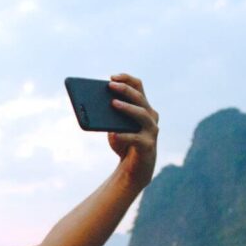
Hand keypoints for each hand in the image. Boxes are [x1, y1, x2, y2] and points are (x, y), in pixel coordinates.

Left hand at [107, 73, 158, 187]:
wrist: (134, 168)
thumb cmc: (123, 142)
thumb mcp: (113, 127)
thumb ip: (108, 116)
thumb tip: (93, 106)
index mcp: (143, 107)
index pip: (138, 86)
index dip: (126, 79)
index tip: (111, 77)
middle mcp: (150, 116)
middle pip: (140, 98)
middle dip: (125, 90)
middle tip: (110, 86)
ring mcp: (151, 131)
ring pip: (143, 115)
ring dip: (127, 108)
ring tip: (113, 103)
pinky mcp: (148, 146)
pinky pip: (136, 138)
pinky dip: (124, 136)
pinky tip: (113, 134)